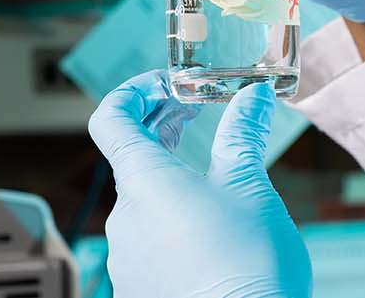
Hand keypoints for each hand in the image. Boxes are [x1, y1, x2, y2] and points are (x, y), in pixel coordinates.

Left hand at [88, 71, 309, 297]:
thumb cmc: (247, 266)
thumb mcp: (249, 187)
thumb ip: (243, 135)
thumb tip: (252, 98)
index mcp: (145, 181)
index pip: (111, 118)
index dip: (133, 92)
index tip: (163, 86)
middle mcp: (124, 218)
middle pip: (131, 160)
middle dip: (162, 133)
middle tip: (192, 117)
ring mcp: (127, 257)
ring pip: (143, 206)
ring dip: (173, 185)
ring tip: (215, 186)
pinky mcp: (138, 288)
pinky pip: (150, 246)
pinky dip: (174, 227)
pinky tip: (210, 236)